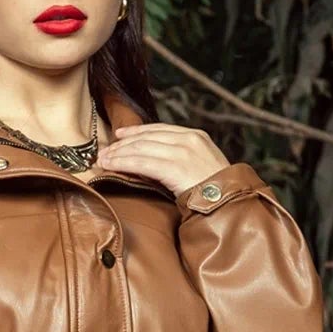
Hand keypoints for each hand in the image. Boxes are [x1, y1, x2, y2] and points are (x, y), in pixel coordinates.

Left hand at [92, 121, 230, 200]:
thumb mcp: (203, 165)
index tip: (121, 135)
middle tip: (105, 151)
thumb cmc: (216, 190)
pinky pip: (141, 162)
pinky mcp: (174, 167)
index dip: (137, 131)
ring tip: (103, 160)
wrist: (229, 202)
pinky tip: (111, 166)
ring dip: (118, 154)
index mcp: (196, 136)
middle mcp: (188, 139)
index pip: (160, 129)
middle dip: (123, 144)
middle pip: (147, 137)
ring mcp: (182, 152)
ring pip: (140, 148)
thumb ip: (184, 157)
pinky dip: (122, 163)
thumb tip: (160, 160)